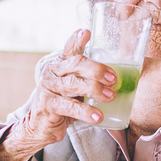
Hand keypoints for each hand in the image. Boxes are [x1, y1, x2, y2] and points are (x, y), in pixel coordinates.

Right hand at [0, 30, 117, 160]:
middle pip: (75, 63)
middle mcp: (52, 72)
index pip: (70, 48)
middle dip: (97, 70)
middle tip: (114, 79)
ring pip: (73, 84)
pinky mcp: (47, 105)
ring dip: (95, 90)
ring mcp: (48, 88)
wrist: (42, 127)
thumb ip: (89, 80)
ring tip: (110, 96)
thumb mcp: (75, 89)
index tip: (86, 33)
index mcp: (60, 64)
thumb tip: (119, 81)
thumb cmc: (64, 105)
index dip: (77, 39)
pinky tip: (98, 116)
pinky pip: (70, 107)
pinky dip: (86, 112)